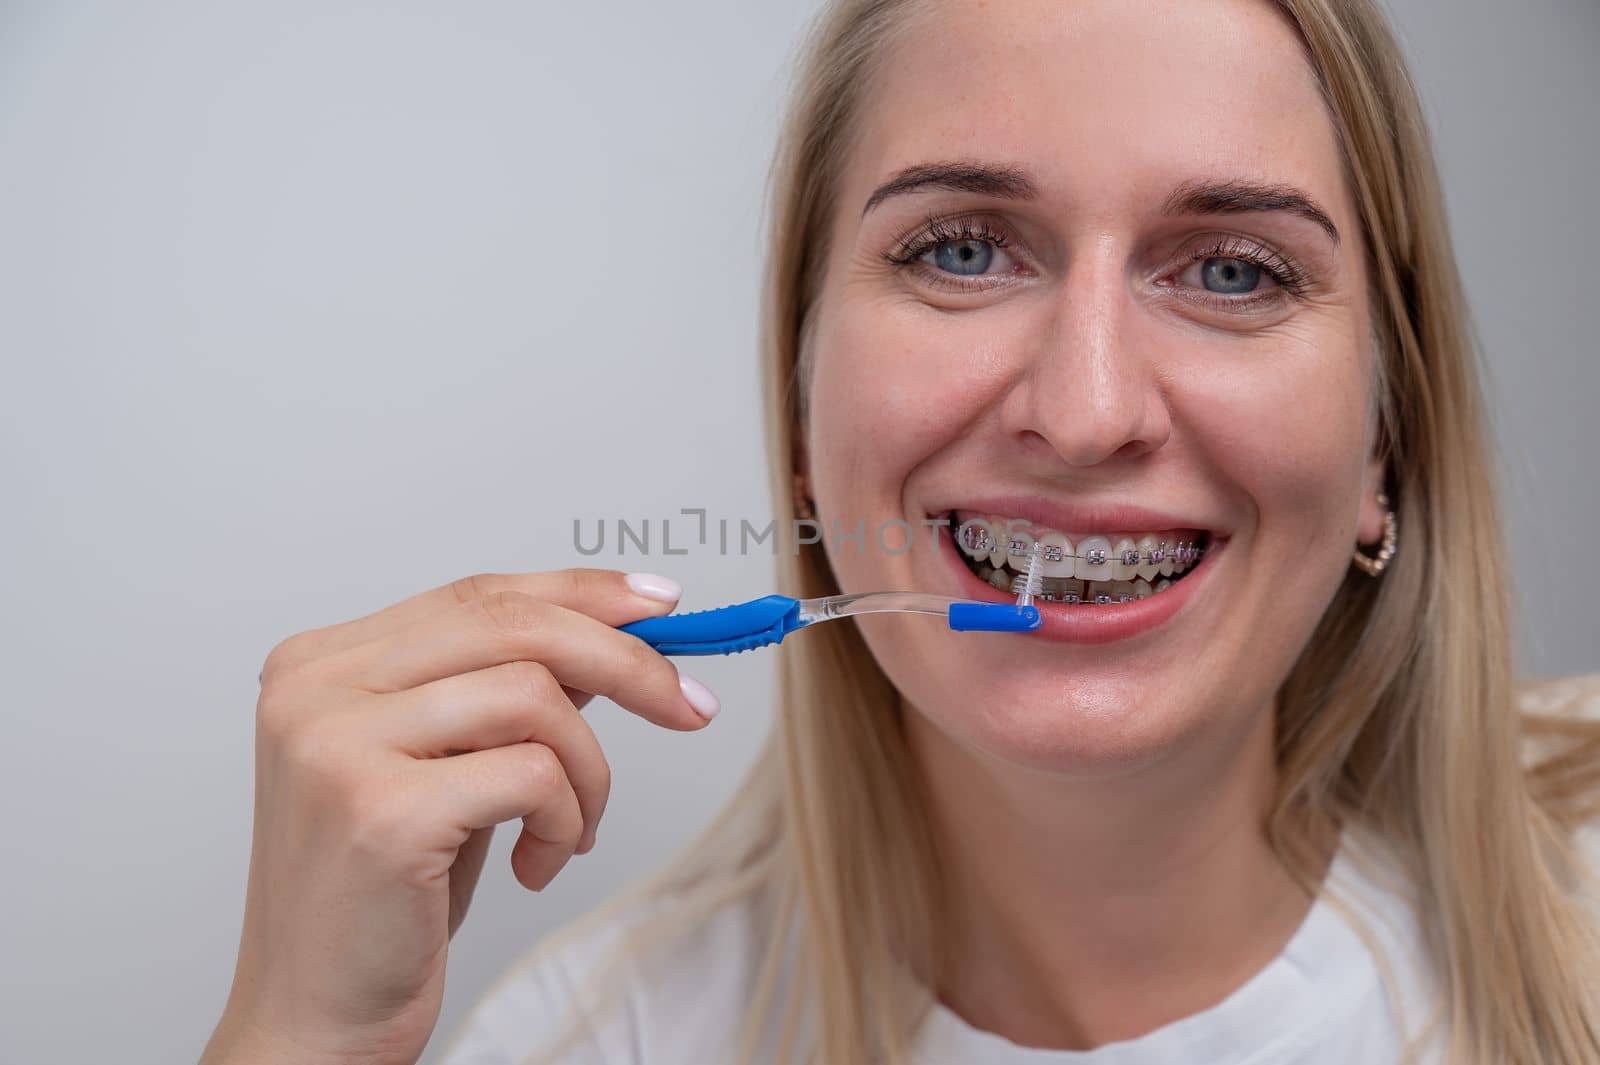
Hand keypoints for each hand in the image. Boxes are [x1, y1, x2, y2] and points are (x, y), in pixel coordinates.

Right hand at [200, 569, 713, 1064]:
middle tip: (689, 706)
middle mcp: (315, 688)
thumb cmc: (384, 899)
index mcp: (322, 664)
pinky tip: (538, 863)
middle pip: (513, 626)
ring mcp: (338, 744)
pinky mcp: (381, 809)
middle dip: (626, 661)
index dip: (582, 593)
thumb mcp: (451, 768)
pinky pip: (533, 774)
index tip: (661, 606)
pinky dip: (565, 818)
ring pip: (535, 696)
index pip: (478, 595)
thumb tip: (611, 635)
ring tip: (572, 832)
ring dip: (588, 772)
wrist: (314, 1021)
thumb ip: (506, 693)